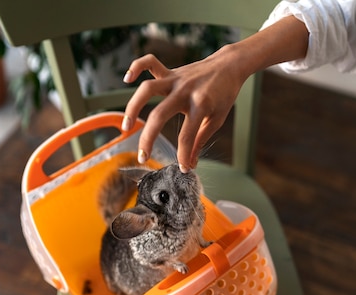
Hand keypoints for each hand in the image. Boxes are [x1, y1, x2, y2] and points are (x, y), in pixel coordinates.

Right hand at [122, 50, 245, 171]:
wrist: (229, 65)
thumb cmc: (224, 94)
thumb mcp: (217, 119)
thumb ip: (200, 140)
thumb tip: (190, 163)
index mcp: (200, 105)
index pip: (187, 136)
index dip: (184, 155)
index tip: (183, 168)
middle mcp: (185, 91)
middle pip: (159, 115)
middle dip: (148, 139)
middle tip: (142, 158)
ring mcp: (176, 79)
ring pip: (148, 89)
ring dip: (133, 107)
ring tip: (126, 126)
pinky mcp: (171, 71)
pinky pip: (150, 63)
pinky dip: (136, 67)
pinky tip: (127, 79)